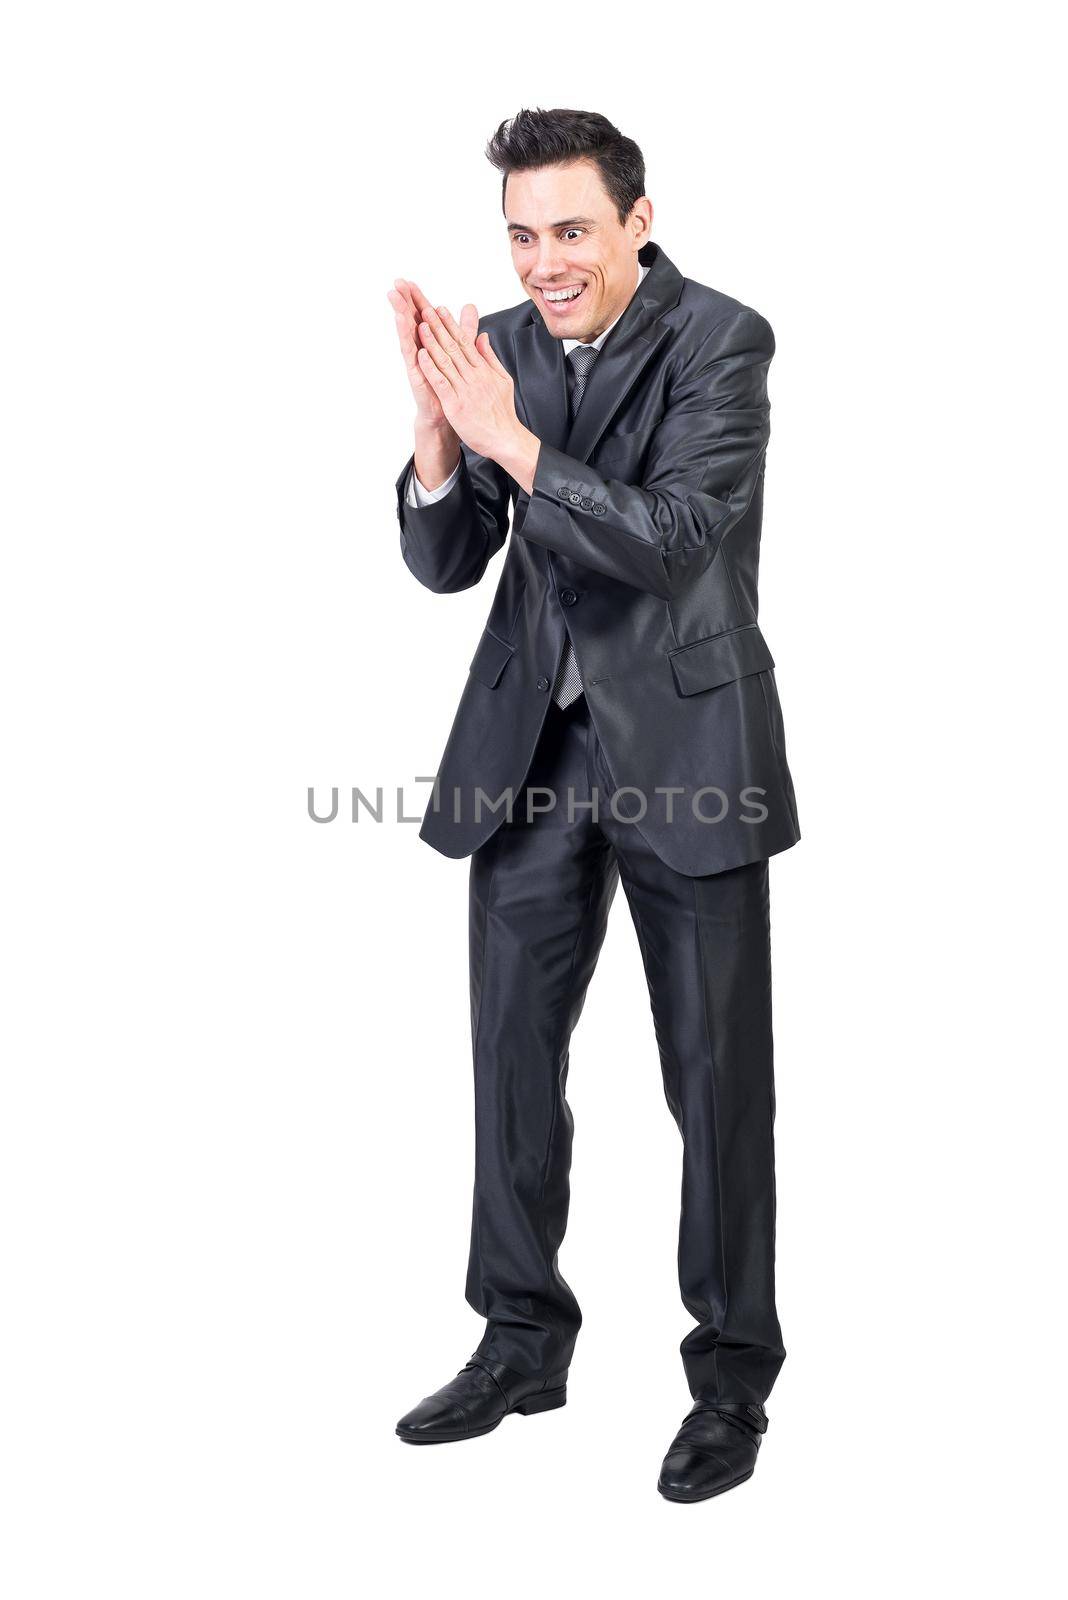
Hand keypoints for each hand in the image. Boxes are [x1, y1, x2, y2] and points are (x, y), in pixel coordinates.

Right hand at [387, 278, 455, 432]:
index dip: (417, 299)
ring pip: (407, 333)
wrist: (446, 414)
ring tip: (395, 298)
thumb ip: (464, 329)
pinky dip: (406, 338)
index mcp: (431, 342)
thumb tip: (471, 307)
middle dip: (404, 301)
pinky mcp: (416, 373)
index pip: (423, 315)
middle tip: (397, 283)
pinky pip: (410, 353)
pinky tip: (402, 324)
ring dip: (401, 314)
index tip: (409, 281)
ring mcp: (417, 360)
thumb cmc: (450, 383)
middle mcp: (421, 348)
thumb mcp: (460, 350)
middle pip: (412, 320)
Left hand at [416, 303, 539, 490]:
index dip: (451, 325)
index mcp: (483, 370)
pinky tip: (422, 355)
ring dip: (432, 342)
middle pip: (453, 347)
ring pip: (446, 361)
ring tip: (420, 325)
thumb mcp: (502, 380)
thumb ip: (490, 358)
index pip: (465, 342)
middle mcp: (474, 376)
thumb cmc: (502, 414)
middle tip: (426, 309)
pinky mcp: (456, 405)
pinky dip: (431, 368)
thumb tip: (483, 337)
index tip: (441, 310)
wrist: (506, 439)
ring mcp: (464, 390)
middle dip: (439, 327)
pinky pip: (441, 383)